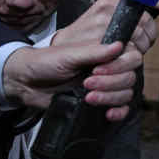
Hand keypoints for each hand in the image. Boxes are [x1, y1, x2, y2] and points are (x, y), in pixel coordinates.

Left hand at [1, 41, 140, 119]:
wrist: (27, 83)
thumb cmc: (45, 63)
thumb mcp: (68, 54)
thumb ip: (94, 51)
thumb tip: (119, 45)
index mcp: (105, 52)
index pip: (131, 56)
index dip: (119, 65)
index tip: (97, 70)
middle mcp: (110, 68)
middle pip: (130, 76)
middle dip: (110, 83)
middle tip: (87, 83)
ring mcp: (107, 85)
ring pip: (126, 92)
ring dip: (110, 97)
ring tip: (88, 97)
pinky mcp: (102, 101)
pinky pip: (122, 107)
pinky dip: (119, 111)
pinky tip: (108, 113)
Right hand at [51, 0, 158, 54]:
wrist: (64, 48)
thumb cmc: (89, 32)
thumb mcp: (107, 14)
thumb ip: (129, 10)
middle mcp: (108, 7)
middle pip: (145, 21)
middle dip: (150, 35)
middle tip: (144, 44)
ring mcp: (101, 24)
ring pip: (137, 36)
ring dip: (140, 47)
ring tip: (130, 51)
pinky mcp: (98, 43)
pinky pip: (125, 50)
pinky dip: (128, 55)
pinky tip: (124, 56)